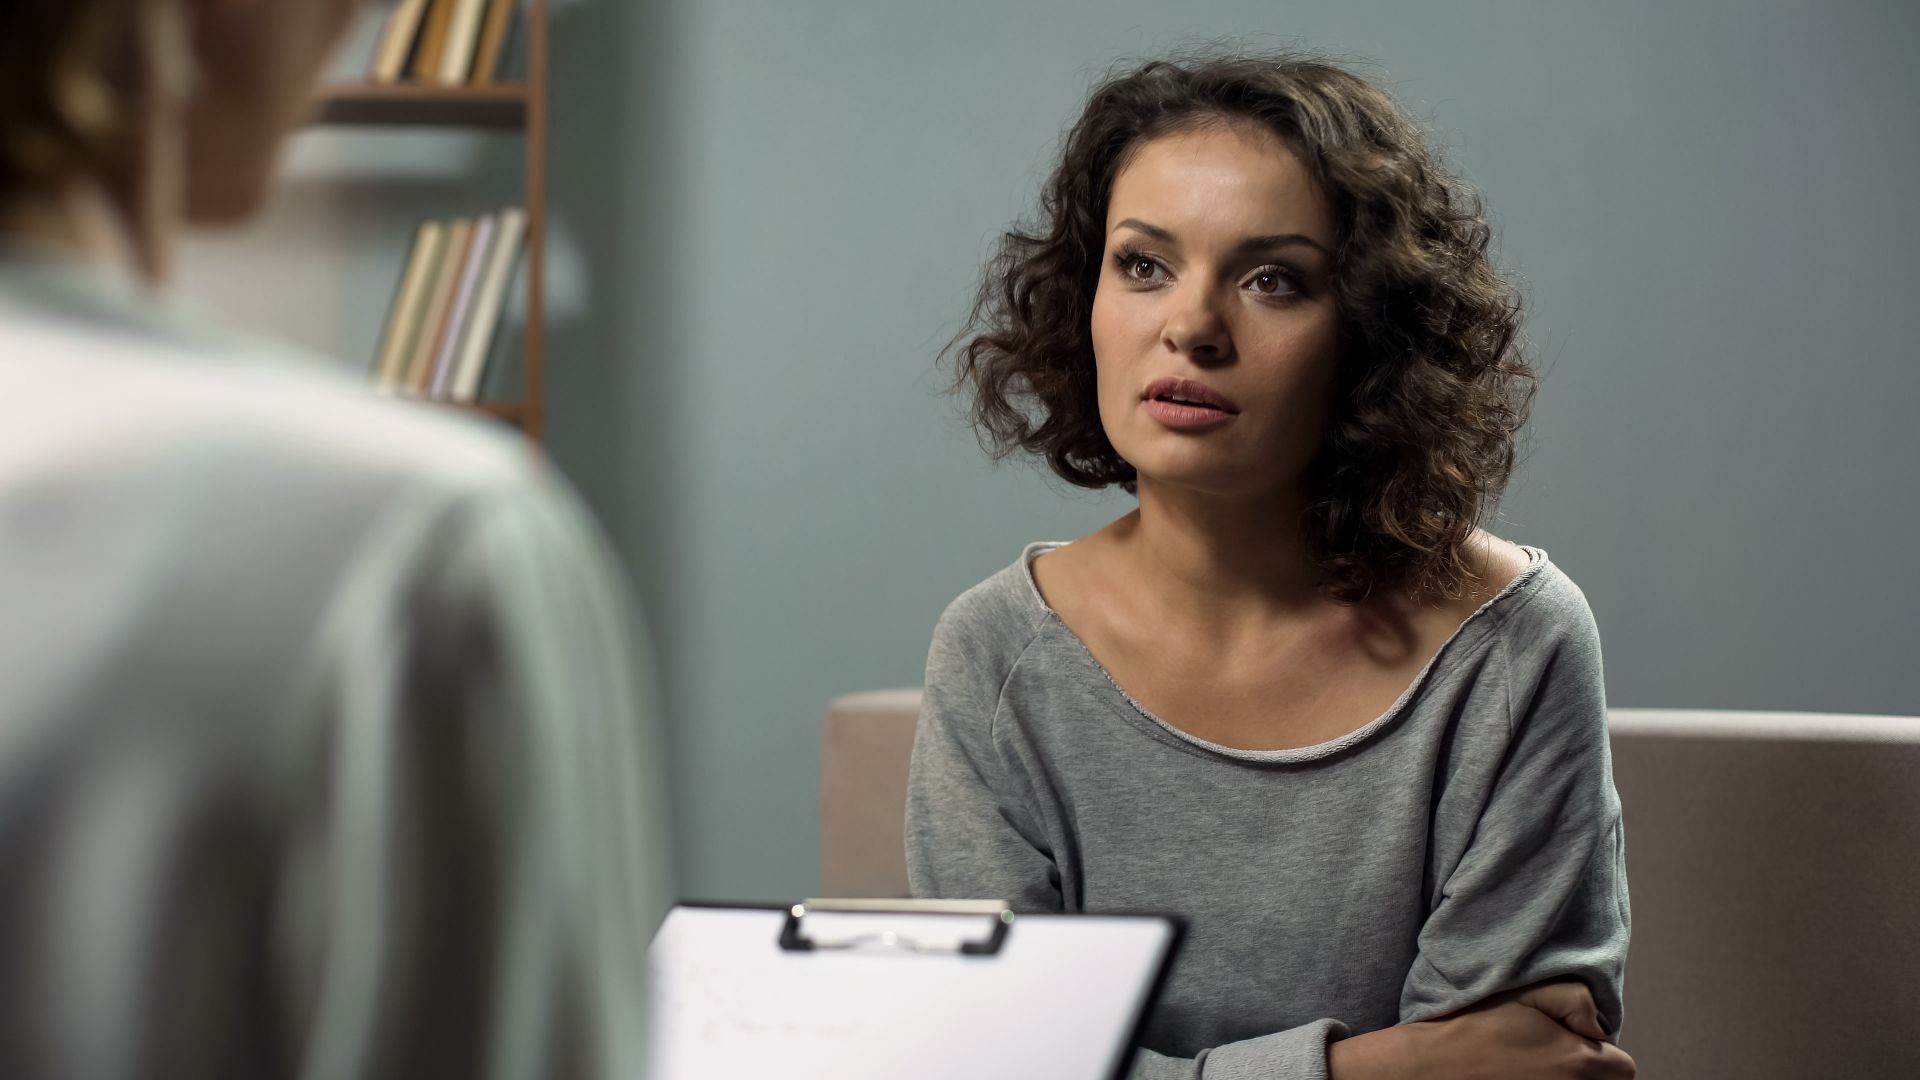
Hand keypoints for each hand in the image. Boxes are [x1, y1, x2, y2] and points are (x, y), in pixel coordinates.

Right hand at [1328, 981, 1634, 1079]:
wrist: (1433, 1065)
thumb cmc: (1475, 1027)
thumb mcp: (1528, 993)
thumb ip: (1577, 1000)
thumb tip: (1596, 1026)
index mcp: (1578, 1061)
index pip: (1624, 1068)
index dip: (1602, 1052)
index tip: (1575, 1042)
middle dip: (1589, 1070)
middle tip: (1555, 1056)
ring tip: (1536, 1068)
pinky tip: (1522, 1077)